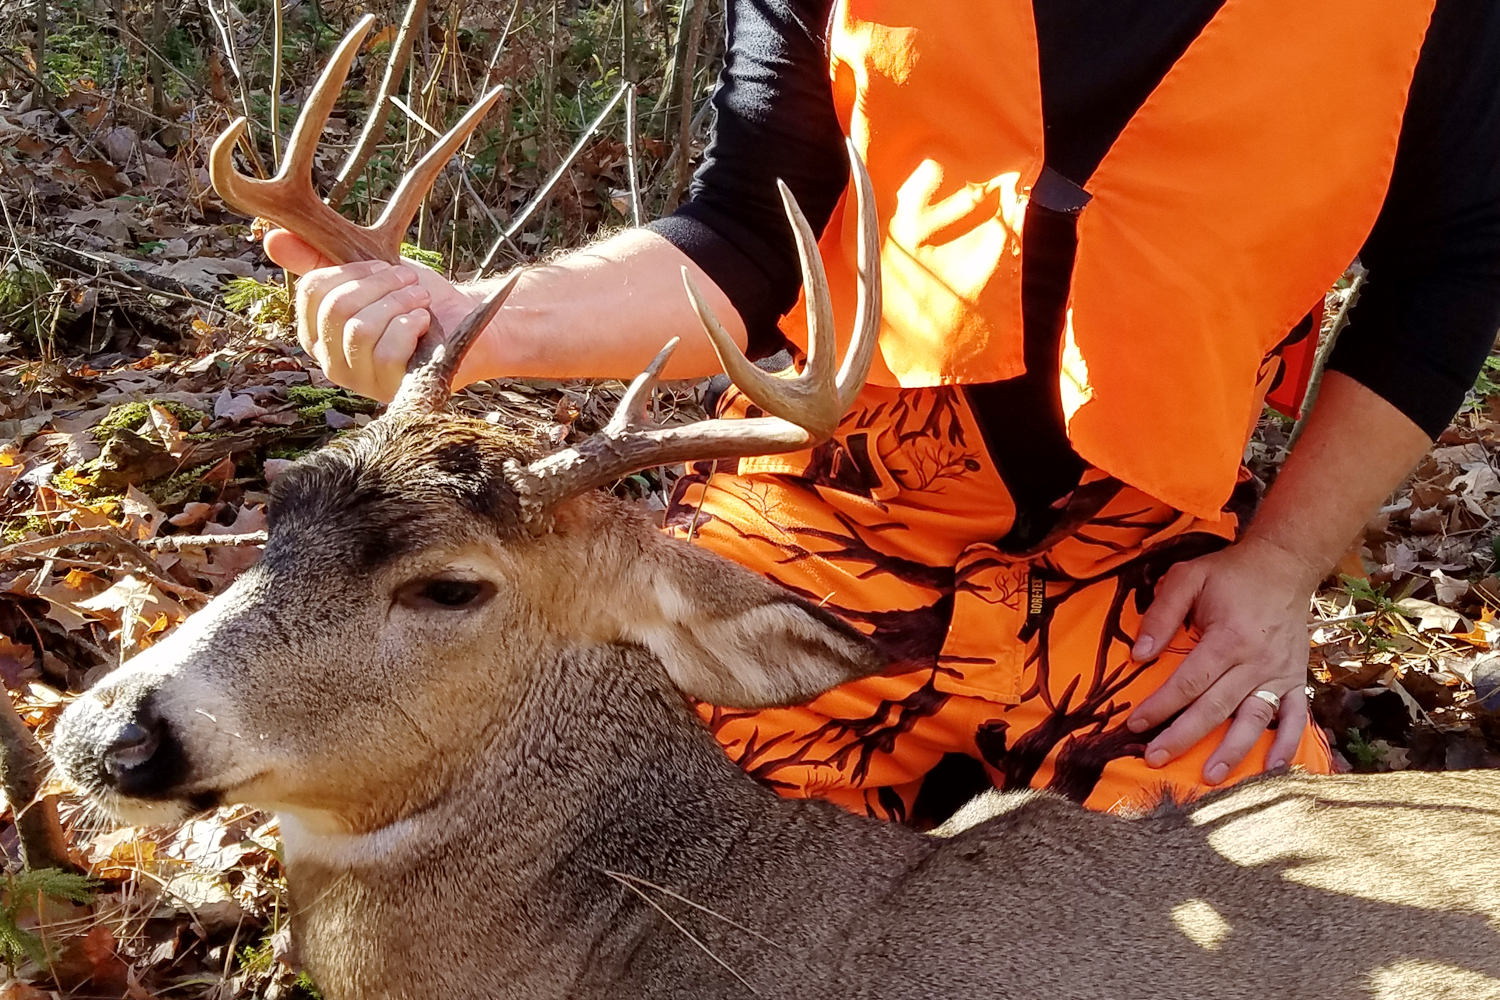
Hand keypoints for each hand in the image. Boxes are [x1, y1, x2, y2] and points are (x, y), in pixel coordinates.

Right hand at [264, 230, 481, 400]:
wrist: (466, 326)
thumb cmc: (415, 300)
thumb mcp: (369, 272)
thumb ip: (320, 258)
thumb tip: (271, 237)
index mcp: (318, 332)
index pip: (312, 291)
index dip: (351, 271)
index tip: (385, 265)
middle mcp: (331, 362)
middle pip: (337, 308)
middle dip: (380, 285)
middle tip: (409, 280)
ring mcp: (359, 381)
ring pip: (360, 330)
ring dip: (397, 304)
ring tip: (419, 300)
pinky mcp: (390, 391)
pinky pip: (385, 353)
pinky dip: (409, 327)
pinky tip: (424, 323)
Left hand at [1125, 536, 1316, 783]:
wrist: (1285, 565)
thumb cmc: (1231, 574)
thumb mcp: (1189, 577)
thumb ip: (1162, 613)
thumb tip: (1140, 654)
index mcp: (1228, 638)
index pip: (1188, 682)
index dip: (1160, 705)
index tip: (1135, 723)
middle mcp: (1256, 662)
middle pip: (1215, 708)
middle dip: (1182, 736)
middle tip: (1153, 758)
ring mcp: (1279, 673)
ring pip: (1254, 720)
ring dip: (1233, 751)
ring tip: (1211, 776)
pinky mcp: (1296, 679)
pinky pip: (1295, 717)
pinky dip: (1287, 744)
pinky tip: (1272, 769)